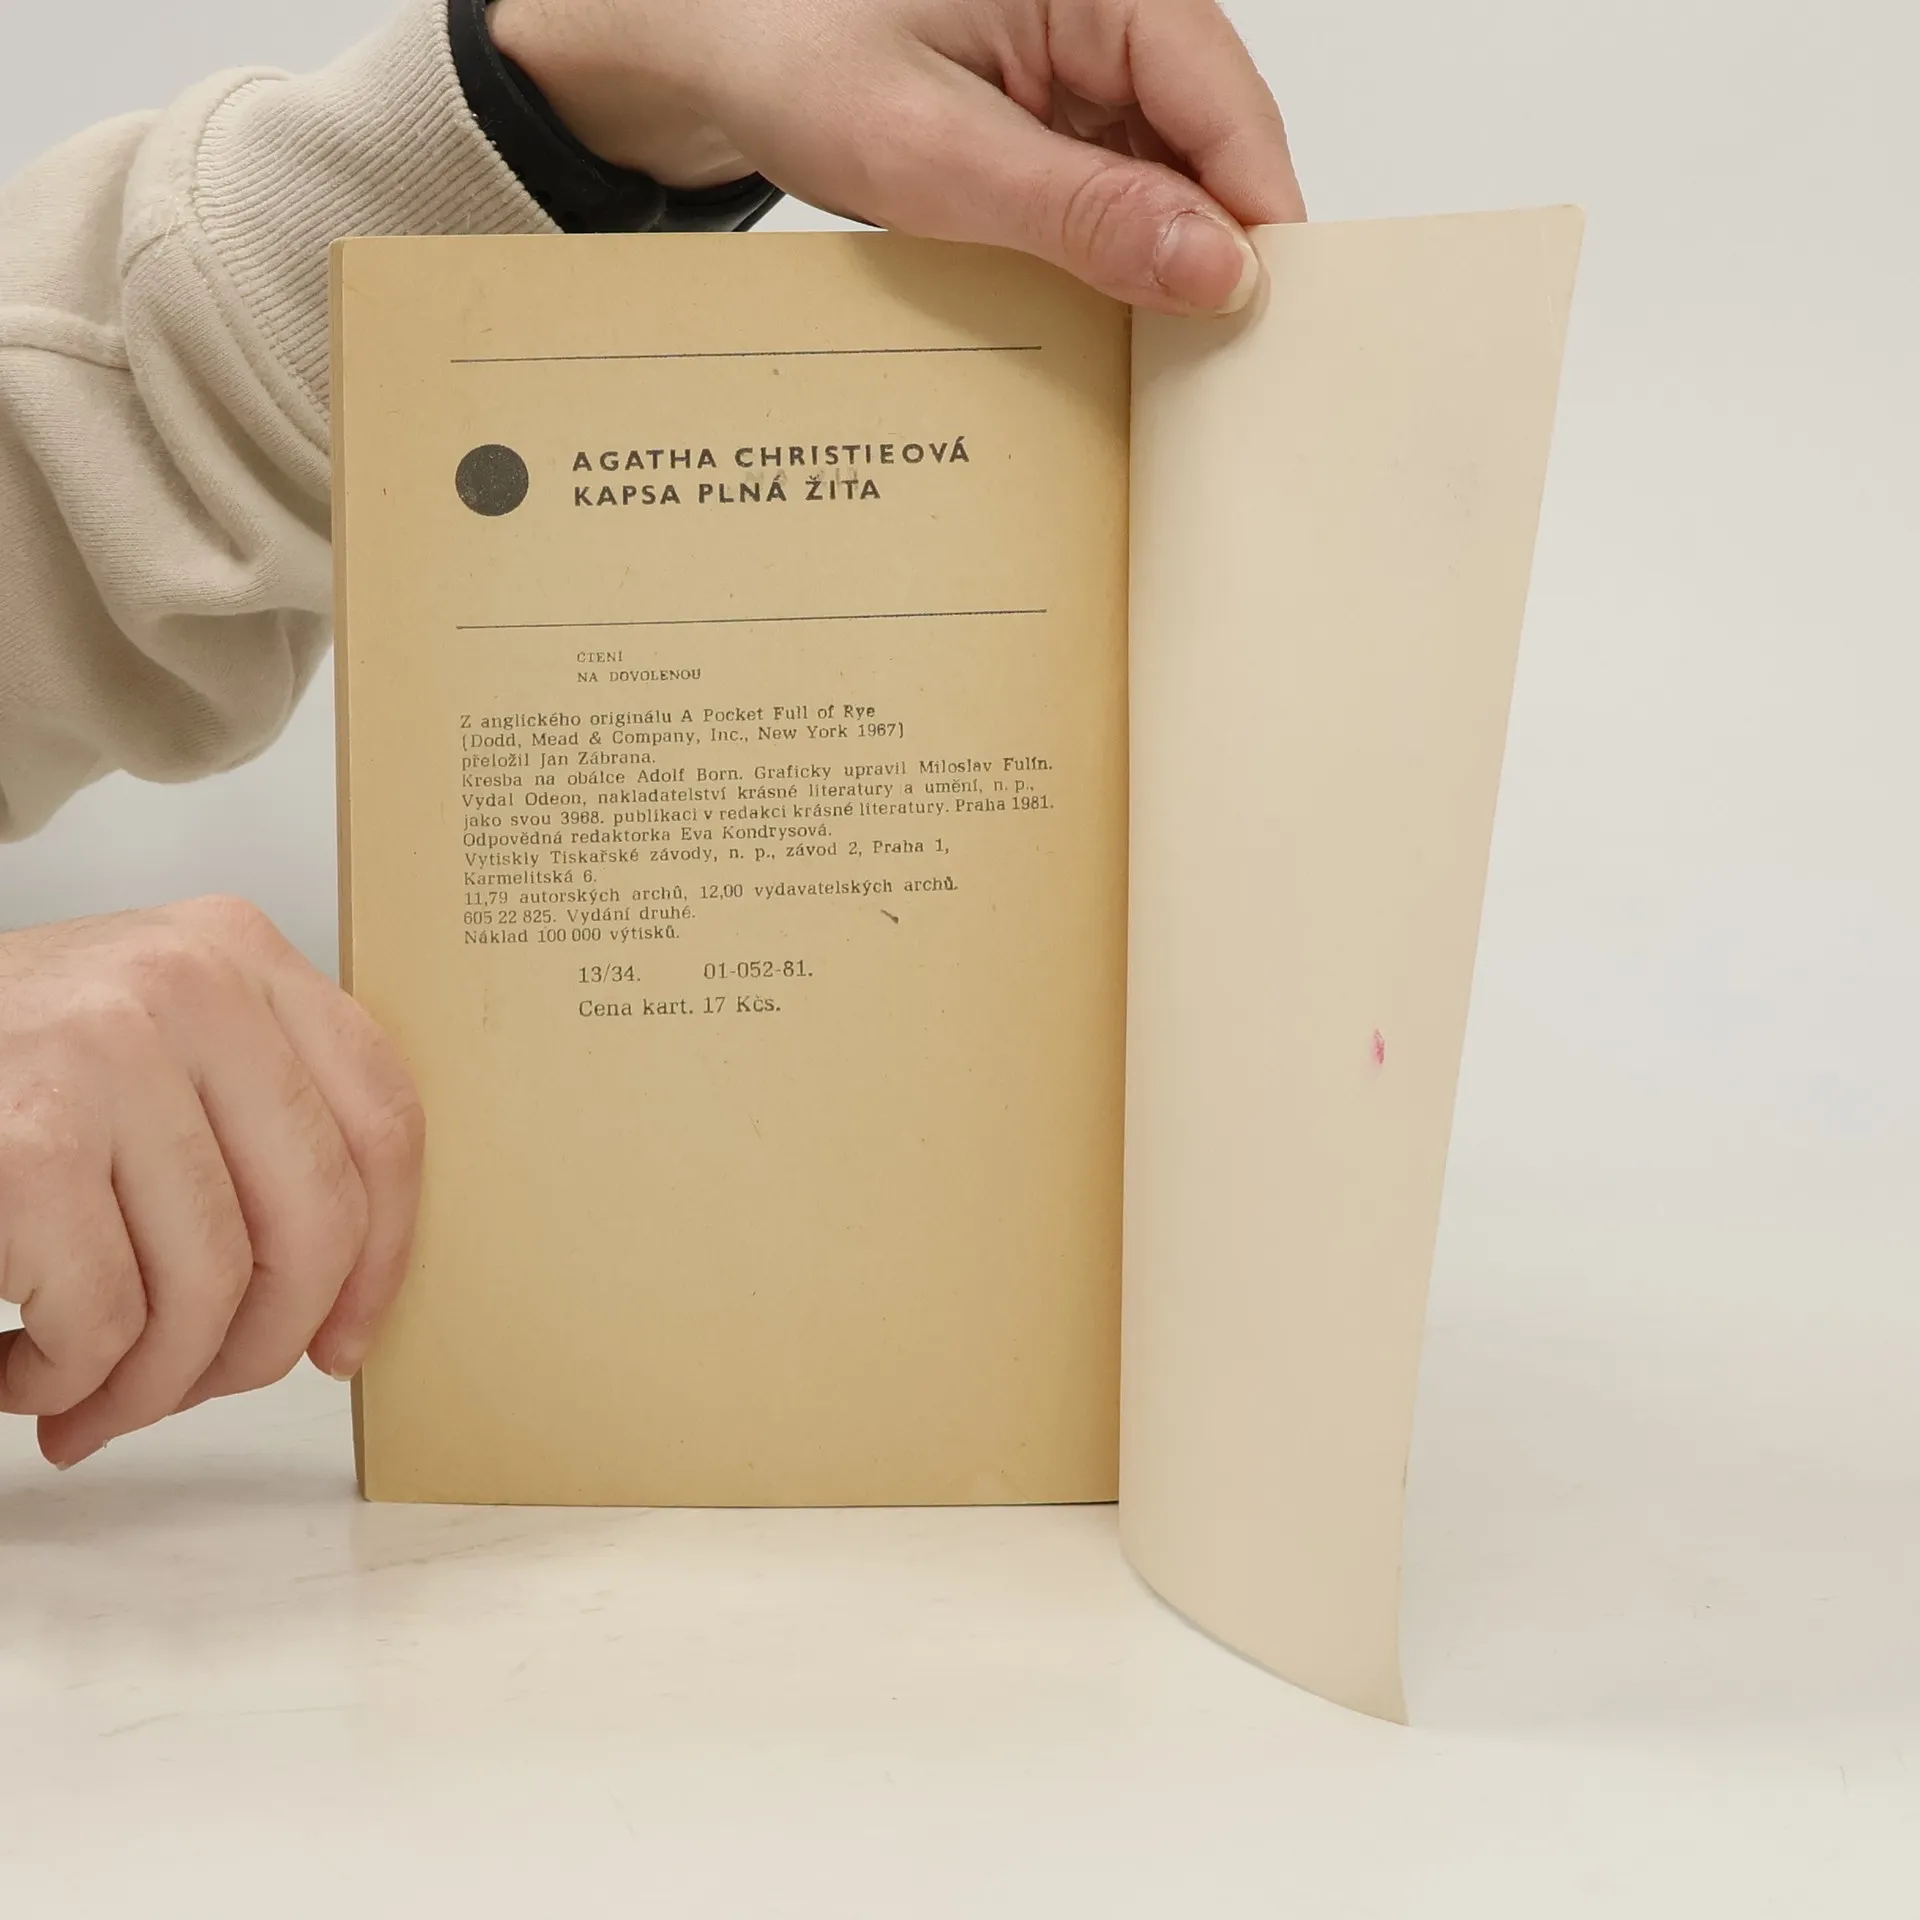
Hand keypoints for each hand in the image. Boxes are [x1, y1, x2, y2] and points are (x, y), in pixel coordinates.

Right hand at [0, 898, 422, 1467]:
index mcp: (237, 954)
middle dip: (256, 1348)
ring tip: (82, 1394)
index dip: (382, 1256)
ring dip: (145, 1384)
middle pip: (317, 1220)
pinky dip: (62, 1378)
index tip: (343, 1340)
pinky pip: (104, 1318)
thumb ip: (245, 1117)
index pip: (382, 1117)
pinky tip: (16, 1367)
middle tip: (185, 1393)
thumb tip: (338, 1294)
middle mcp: (191, 984)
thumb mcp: (140, 1045)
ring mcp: (108, 1053)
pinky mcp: (31, 1142)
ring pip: (211, 1287)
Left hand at [487, 0, 1305, 314]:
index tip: (1265, 325)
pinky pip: (1115, 189)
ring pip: (1170, 175)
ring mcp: (1082, 64)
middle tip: (1210, 365)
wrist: (706, 51)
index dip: (1258, 217)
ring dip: (1158, 262)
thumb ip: (1081, 213)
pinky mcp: (1054, 112)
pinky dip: (1110, 255)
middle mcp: (1106, 11)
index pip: (1226, 101)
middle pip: (1212, 142)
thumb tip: (1216, 269)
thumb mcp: (933, 151)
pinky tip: (1097, 311)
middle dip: (1211, 249)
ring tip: (1148, 348)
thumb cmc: (788, 54)